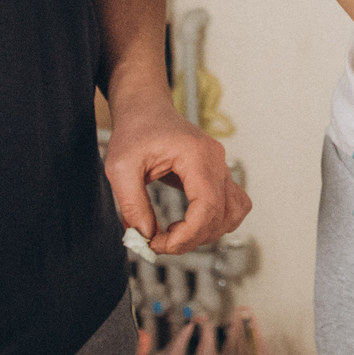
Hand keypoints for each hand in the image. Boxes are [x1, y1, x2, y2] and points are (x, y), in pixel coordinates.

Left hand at [104, 91, 253, 254]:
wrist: (146, 109)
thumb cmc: (135, 131)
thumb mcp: (120, 168)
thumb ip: (132, 205)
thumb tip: (145, 236)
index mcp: (197, 155)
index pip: (207, 206)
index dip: (186, 235)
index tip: (158, 244)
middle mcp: (216, 161)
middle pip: (221, 215)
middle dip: (190, 239)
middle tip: (158, 242)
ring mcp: (220, 167)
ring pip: (233, 213)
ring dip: (207, 233)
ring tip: (176, 233)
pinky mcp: (217, 174)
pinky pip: (231, 205)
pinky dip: (215, 221)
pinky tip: (189, 224)